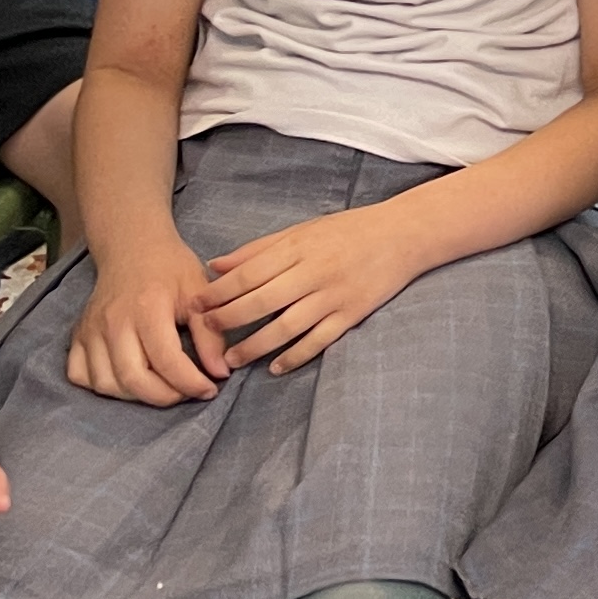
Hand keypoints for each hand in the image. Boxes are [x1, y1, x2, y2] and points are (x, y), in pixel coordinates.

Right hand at [65, 227, 226, 405]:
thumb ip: (211, 335)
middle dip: (165, 397)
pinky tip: (126, 380)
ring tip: (162, 387)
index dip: (190, 383)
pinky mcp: (77, 335)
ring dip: (136, 396)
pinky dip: (103, 386)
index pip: (166, 360)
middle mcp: (113, 322)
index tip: (209, 389)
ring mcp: (90, 330)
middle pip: (133, 379)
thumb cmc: (170, 269)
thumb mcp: (199, 292)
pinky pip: (80, 375)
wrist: (133, 248)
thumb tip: (219, 374)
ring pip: (106, 384)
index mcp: (147, 308)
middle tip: (187, 392)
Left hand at [198, 202, 425, 373]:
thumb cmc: (347, 230)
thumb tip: (216, 265)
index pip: (248, 273)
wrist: (402, 234)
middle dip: (227, 320)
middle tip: (205, 334)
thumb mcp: (301, 230)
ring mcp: (333, 295)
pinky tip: (276, 367)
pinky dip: (296, 356)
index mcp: (298, 248)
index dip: (217, 292)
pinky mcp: (352, 314)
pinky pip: (319, 340)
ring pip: (286, 327)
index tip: (195, 306)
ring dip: (255, 346)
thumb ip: (258, 249)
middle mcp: (313, 272)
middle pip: (261, 301)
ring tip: (231, 359)